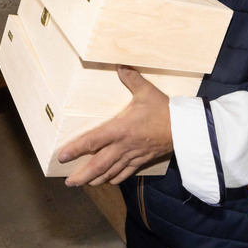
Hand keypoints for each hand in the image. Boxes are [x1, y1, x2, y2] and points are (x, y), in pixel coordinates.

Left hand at [59, 65, 173, 186]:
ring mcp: (132, 155)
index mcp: (120, 129)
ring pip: (110, 172)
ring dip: (96, 179)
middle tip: (69, 182)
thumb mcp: (146, 91)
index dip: (76, 149)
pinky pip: (126, 173)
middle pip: (98, 165)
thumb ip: (131, 78)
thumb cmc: (164, 110)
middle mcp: (123, 146)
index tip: (62, 156)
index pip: (93, 141)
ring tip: (84, 183)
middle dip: (82, 175)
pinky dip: (115, 178)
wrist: (186, 129)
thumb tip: (120, 64)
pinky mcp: (142, 161)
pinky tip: (108, 181)